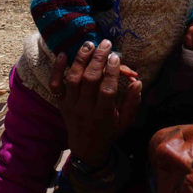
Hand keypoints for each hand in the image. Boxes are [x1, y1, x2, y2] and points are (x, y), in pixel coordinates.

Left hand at [49, 40, 141, 167]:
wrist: (86, 149)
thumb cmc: (110, 132)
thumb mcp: (126, 121)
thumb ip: (132, 102)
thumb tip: (137, 82)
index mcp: (103, 114)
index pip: (107, 89)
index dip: (112, 71)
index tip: (116, 57)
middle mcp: (85, 109)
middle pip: (89, 80)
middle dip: (98, 59)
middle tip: (105, 43)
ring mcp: (70, 106)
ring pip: (73, 79)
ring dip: (81, 59)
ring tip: (89, 44)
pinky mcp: (61, 103)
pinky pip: (55, 85)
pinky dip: (57, 69)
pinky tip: (63, 54)